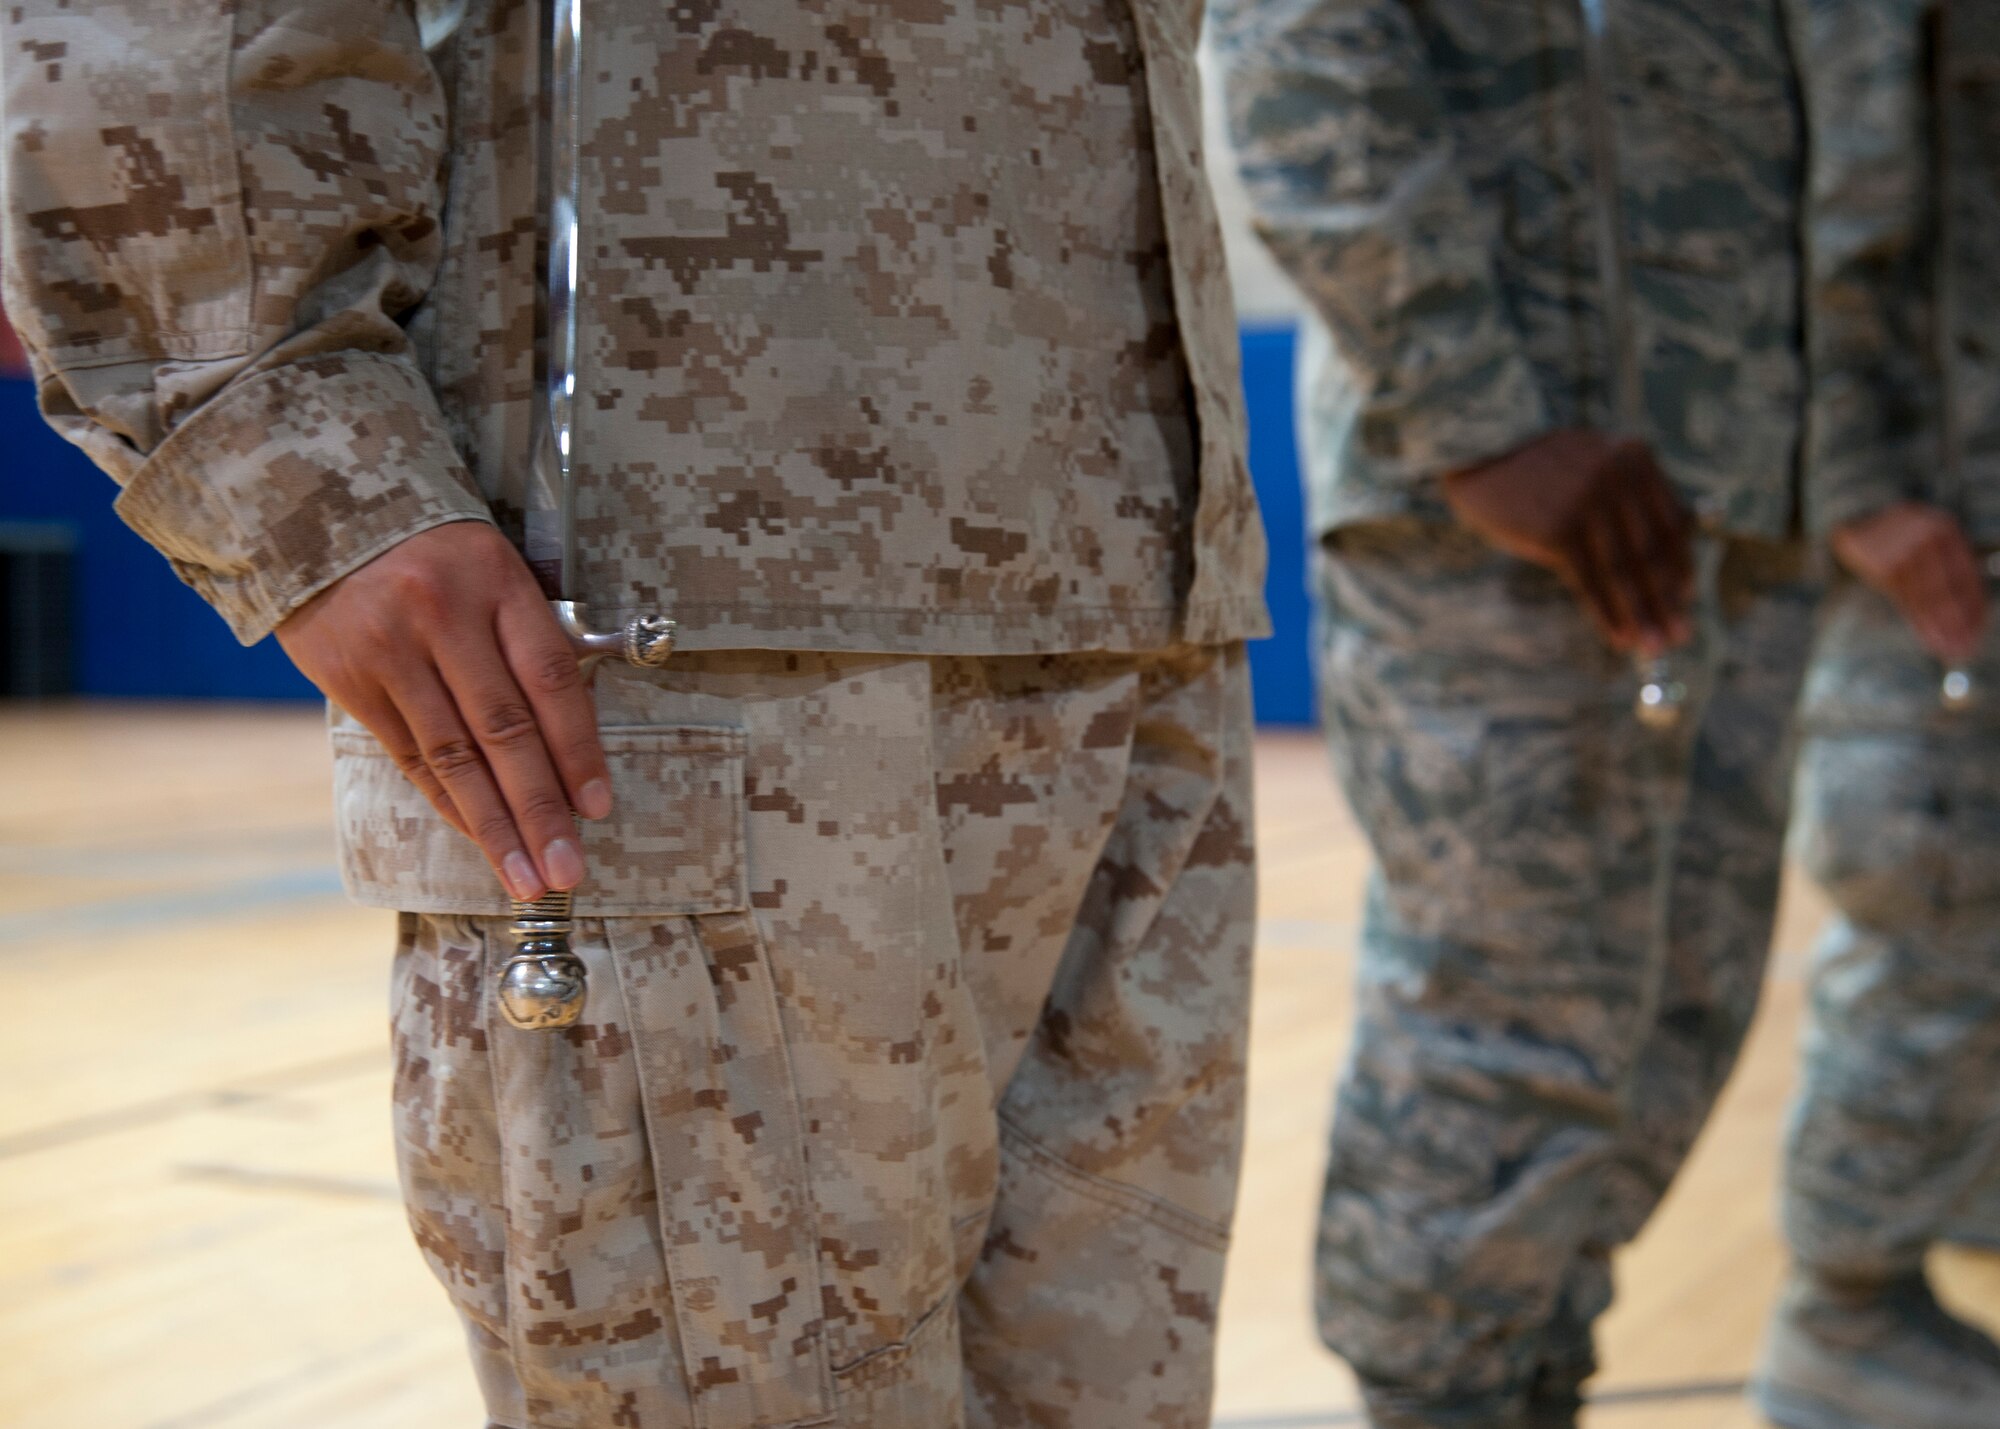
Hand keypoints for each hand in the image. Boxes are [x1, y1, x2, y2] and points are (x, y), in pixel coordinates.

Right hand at [276, 520, 611, 901]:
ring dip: (494, 824)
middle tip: (566, 869)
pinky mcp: (349, 677)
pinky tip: (476, 835)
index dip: (578, 750)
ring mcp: (391, 650)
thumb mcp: (493, 569)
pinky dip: (447, 801)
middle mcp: (444, 617)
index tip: (597, 808)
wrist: (322, 508)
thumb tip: (571, 739)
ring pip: (454, 755)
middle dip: (539, 809)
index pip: (551, 681)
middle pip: (504, 730)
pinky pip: (409, 754)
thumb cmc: (434, 550)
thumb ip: (529, 638)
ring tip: (525, 876)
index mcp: (496, 583)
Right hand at [1443, 429, 1693, 652]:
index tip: (1686, 597)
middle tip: (1680, 634)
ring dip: (1642, 614)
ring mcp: (1588, 503)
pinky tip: (1619, 636)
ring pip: (1624, 571)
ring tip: (1654, 646)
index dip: (1681, 564)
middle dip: (1667, 599)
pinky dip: (1607, 612)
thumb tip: (1663, 553)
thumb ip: (1628, 493)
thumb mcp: (1593, 462)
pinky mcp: (1558, 529)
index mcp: (1636, 458)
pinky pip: (1591, 581)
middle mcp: (1619, 477)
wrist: (1478, 454)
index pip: (1672, 522)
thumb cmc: (1535, 467)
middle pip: (1652, 551)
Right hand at [1832, 502, 1987, 662]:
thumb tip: (1968, 609)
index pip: (1966, 574)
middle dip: (1959, 621)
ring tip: (1950, 649)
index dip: (1975, 605)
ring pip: (1929, 597)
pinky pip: (1907, 600)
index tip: (1979, 630)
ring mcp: (1906, 551)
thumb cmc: (1896, 536)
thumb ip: (1944, 563)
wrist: (1855, 515)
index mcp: (1946, 529)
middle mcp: (1929, 538)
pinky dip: (1920, 621)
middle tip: (1966, 647)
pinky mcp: (1885, 566)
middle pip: (1949, 588)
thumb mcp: (1925, 538)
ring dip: (1941, 627)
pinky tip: (1929, 636)